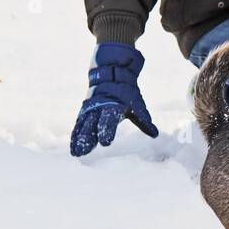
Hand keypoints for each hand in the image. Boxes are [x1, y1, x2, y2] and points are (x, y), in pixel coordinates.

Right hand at [70, 42, 158, 156]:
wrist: (111, 75)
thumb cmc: (127, 94)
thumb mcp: (137, 104)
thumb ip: (143, 120)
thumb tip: (155, 134)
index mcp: (113, 108)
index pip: (108, 122)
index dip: (107, 132)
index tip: (105, 143)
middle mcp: (99, 109)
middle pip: (92, 126)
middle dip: (88, 139)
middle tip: (84, 152)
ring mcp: (89, 111)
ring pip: (83, 127)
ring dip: (79, 140)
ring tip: (77, 153)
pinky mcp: (84, 113)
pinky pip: (78, 126)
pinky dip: (75, 136)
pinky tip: (74, 149)